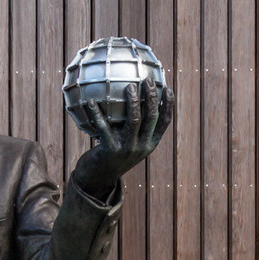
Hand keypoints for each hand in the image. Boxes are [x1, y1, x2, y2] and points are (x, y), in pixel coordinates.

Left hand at [72, 77, 173, 200]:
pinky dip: (97, 113)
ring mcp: (127, 149)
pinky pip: (104, 127)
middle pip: (151, 117)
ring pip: (134, 120)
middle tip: (147, 79)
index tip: (167, 87)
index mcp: (149, 144)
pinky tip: (90, 101)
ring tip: (129, 86)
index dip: (168, 104)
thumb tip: (134, 100)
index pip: (164, 122)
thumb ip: (135, 129)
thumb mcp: (128, 144)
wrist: (97, 180)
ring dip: (133, 101)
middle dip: (151, 96)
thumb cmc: (112, 156)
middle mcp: (141, 147)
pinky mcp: (110, 151)